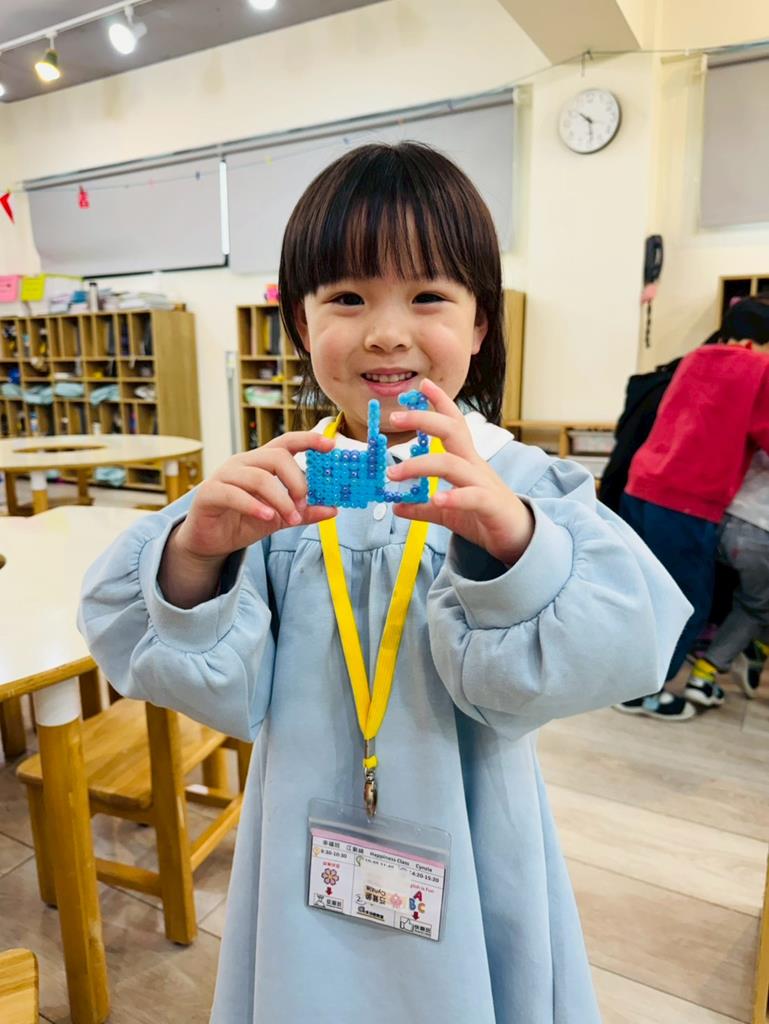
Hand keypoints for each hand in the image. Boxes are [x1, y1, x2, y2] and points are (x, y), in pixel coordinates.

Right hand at [175, 431, 337, 561]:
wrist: (210, 541)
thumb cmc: (243, 521)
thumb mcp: (279, 517)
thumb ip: (303, 512)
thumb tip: (333, 509)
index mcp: (261, 462)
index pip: (286, 442)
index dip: (308, 440)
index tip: (331, 445)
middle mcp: (243, 463)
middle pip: (276, 457)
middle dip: (297, 481)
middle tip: (304, 503)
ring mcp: (224, 475)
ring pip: (259, 478)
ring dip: (281, 499)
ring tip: (291, 518)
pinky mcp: (210, 493)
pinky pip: (234, 494)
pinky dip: (254, 506)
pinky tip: (268, 517)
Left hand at [386, 379, 533, 565]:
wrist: (519, 539)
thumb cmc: (484, 517)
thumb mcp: (448, 511)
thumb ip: (423, 507)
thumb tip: (397, 505)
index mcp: (466, 461)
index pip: (454, 424)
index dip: (440, 403)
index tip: (422, 385)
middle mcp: (475, 466)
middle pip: (452, 432)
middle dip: (424, 419)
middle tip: (396, 416)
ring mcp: (483, 484)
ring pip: (452, 464)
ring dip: (420, 465)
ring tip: (394, 474)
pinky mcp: (491, 505)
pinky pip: (472, 497)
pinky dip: (454, 497)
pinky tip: (436, 500)